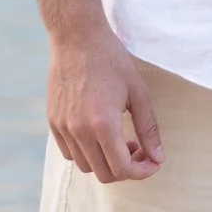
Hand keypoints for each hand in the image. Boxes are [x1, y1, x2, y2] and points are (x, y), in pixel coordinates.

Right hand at [47, 25, 163, 183]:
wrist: (77, 37)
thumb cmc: (111, 60)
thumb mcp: (138, 92)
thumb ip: (148, 129)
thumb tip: (158, 158)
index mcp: (103, 124)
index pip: (123, 169)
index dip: (142, 172)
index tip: (152, 162)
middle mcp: (79, 130)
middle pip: (104, 174)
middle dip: (126, 169)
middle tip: (138, 149)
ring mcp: (63, 127)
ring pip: (86, 166)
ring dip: (106, 162)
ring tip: (119, 140)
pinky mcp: (53, 121)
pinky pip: (69, 152)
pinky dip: (87, 153)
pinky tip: (99, 134)